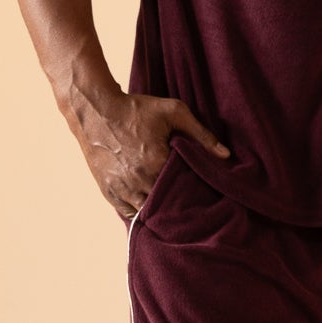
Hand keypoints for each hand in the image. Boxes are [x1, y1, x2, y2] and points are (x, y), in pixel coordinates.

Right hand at [76, 90, 229, 220]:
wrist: (95, 109)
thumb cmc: (136, 108)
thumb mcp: (173, 112)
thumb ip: (201, 134)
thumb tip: (226, 155)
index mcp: (156, 162)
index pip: (184, 191)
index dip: (194, 195)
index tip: (202, 195)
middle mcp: (138, 180)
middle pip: (166, 206)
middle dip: (177, 207)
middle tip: (189, 207)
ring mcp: (121, 188)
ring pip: (146, 213)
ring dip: (158, 212)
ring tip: (171, 211)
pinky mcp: (108, 191)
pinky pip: (128, 213)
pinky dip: (139, 213)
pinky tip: (150, 209)